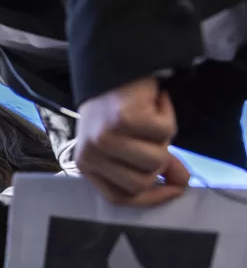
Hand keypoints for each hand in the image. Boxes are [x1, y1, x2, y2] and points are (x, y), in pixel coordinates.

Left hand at [75, 77, 188, 205]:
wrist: (114, 68)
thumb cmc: (118, 110)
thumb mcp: (128, 144)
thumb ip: (150, 166)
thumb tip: (180, 184)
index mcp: (87, 165)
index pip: (119, 198)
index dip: (150, 198)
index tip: (175, 190)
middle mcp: (91, 154)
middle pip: (140, 183)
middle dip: (160, 165)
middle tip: (158, 141)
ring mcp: (104, 138)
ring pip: (154, 161)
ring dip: (164, 139)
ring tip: (152, 119)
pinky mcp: (122, 119)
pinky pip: (164, 132)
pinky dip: (168, 115)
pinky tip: (155, 102)